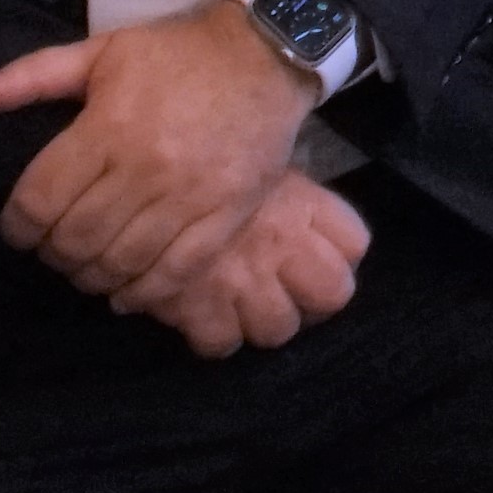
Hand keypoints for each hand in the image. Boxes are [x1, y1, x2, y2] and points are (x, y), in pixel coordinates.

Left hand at [0, 1, 319, 302]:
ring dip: (92, 276)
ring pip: (121, 261)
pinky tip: (126, 293)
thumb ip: (33, 76)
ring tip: (87, 268)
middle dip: (53, 254)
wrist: (267, 55)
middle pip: (76, 239)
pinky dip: (143, 292)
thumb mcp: (102, 51)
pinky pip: (175, 271)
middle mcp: (144, 167)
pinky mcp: (226, 215)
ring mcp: (188, 196)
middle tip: (53, 249)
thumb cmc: (178, 54)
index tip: (19, 229)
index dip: (18, 226)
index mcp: (107, 127)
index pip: (40, 200)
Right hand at [128, 172, 369, 357]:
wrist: (139, 167)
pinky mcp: (200, 308)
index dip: (341, 251)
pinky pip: (220, 343)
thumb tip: (290, 188)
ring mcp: (246, 281)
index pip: (354, 243)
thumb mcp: (253, 152)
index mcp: (302, 204)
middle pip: (332, 294)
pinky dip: (211, 336)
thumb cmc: (201, 148)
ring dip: (261, 321)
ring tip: (238, 304)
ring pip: (279, 328)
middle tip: (281, 289)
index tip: (314, 253)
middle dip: (310, 298)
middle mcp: (284, 246)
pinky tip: (198, 314)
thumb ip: (281, 178)